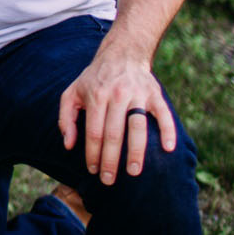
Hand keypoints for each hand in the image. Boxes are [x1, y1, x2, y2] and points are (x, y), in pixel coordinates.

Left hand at [57, 47, 176, 183]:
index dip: (93, 154)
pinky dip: (168, 131)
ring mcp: (138, 94)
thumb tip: (69, 145)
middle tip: (109, 180)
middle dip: (111, 160)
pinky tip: (168, 149)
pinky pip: (163, 114)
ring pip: (138, 127)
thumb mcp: (72, 92)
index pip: (94, 132)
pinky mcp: (155, 94)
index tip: (93, 171)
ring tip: (134, 172)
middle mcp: (117, 94)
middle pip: (114, 134)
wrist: (122, 54)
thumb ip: (65, 118)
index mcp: (96, 96)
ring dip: (136, 152)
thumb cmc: (94, 79)